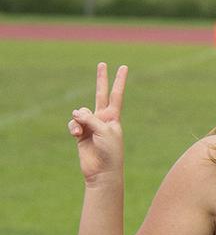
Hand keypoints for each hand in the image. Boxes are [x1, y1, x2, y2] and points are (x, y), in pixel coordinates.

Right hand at [67, 63, 128, 183]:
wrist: (102, 171)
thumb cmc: (110, 152)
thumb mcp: (104, 131)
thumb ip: (90, 118)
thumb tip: (75, 112)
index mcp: (114, 117)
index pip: (116, 94)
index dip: (119, 81)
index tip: (124, 67)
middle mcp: (103, 118)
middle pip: (101, 94)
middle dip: (101, 79)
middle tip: (102, 63)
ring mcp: (91, 125)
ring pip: (80, 112)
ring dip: (79, 119)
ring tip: (82, 131)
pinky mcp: (80, 133)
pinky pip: (73, 123)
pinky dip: (73, 127)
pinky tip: (76, 135)